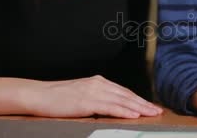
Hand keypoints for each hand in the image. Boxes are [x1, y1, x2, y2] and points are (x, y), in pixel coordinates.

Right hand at [26, 75, 162, 117]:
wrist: (38, 95)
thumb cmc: (56, 98)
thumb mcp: (80, 95)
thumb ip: (96, 98)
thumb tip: (110, 107)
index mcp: (98, 81)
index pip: (123, 92)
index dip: (139, 99)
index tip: (150, 106)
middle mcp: (98, 84)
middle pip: (127, 95)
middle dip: (144, 104)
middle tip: (158, 111)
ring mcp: (93, 91)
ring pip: (122, 101)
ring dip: (139, 108)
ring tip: (152, 114)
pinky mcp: (87, 101)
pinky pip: (110, 107)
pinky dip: (124, 111)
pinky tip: (134, 115)